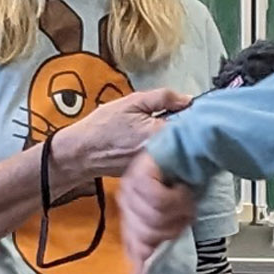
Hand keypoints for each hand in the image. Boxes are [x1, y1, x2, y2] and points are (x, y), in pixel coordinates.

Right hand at [45, 89, 186, 182]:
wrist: (82, 153)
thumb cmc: (103, 127)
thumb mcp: (132, 102)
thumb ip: (163, 98)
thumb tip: (187, 99)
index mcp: (160, 134)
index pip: (191, 123)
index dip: (192, 114)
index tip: (188, 109)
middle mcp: (163, 154)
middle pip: (188, 140)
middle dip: (186, 129)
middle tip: (175, 119)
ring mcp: (158, 167)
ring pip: (179, 152)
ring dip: (177, 142)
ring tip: (163, 132)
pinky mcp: (152, 175)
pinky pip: (169, 162)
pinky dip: (167, 154)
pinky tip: (156, 146)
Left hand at [118, 158, 200, 272]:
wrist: (197, 147)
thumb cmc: (188, 180)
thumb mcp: (174, 218)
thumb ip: (158, 240)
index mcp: (131, 211)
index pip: (130, 245)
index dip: (140, 263)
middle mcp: (126, 199)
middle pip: (146, 236)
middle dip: (172, 230)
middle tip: (185, 217)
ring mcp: (131, 185)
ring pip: (155, 219)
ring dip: (179, 213)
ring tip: (186, 200)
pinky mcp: (141, 173)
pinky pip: (159, 201)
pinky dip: (178, 199)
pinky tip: (182, 189)